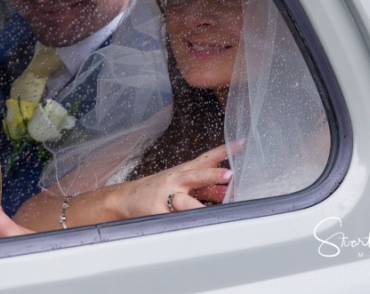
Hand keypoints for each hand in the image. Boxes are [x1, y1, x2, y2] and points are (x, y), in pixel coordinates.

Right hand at [114, 142, 240, 217]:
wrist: (128, 197)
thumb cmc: (160, 190)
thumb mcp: (184, 184)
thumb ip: (207, 189)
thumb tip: (230, 192)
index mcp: (185, 172)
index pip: (207, 158)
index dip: (224, 150)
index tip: (241, 143)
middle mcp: (177, 180)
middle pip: (196, 175)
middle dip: (213, 174)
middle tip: (229, 174)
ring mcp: (167, 195)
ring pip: (183, 199)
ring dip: (196, 203)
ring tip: (207, 209)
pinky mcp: (158, 210)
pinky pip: (172, 218)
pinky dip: (181, 222)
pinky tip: (189, 226)